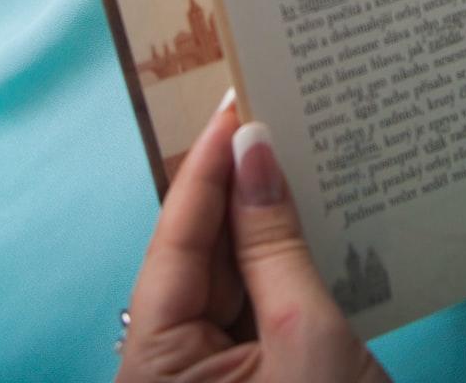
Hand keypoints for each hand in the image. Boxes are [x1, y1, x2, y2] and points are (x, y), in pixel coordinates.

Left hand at [117, 98, 389, 382]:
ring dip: (265, 224)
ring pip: (231, 277)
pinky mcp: (250, 374)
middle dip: (237, 191)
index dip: (206, 171)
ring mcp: (211, 371)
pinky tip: (309, 215)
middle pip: (200, 258)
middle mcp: (171, 365)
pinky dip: (281, 262)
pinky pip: (256, 303)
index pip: (174, 245)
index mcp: (157, 363)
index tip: (234, 109)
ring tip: (295, 155)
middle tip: (272, 120)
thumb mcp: (305, 330)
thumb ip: (275, 244)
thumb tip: (256, 152)